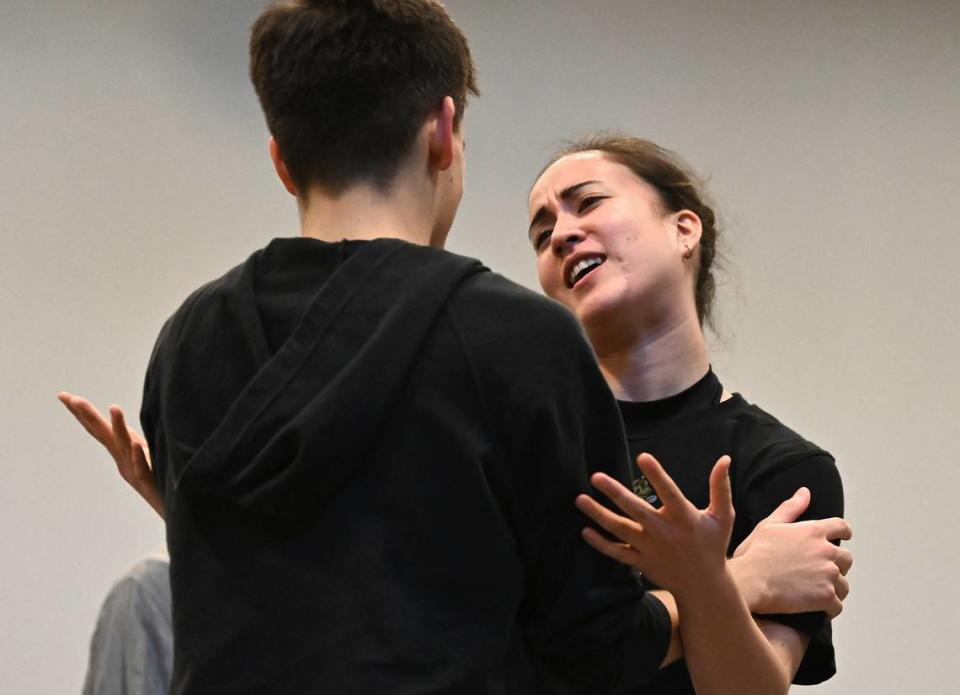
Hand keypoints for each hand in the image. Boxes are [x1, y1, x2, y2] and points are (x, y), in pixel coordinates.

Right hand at [57, 392, 165, 518]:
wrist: (174, 508)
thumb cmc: (160, 480)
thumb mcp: (145, 456)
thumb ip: (133, 442)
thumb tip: (123, 426)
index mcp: (120, 452)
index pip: (98, 429)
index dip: (82, 413)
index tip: (63, 395)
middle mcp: (123, 461)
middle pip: (102, 435)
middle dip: (86, 416)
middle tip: (71, 398)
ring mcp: (134, 472)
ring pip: (123, 448)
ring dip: (118, 428)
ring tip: (114, 408)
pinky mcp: (150, 483)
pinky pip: (143, 468)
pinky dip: (138, 456)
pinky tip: (136, 444)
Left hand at [575, 453, 733, 596]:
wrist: (703, 586)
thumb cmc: (713, 545)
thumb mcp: (723, 517)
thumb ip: (720, 487)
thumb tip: (725, 458)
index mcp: (684, 518)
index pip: (669, 492)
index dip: (657, 475)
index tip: (642, 457)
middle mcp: (665, 532)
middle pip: (636, 510)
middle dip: (615, 493)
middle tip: (596, 476)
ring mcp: (650, 548)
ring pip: (620, 530)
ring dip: (598, 515)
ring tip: (580, 499)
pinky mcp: (641, 562)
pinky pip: (617, 553)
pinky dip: (600, 544)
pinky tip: (585, 531)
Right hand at [730, 488, 851, 616]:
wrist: (750, 581)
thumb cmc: (755, 553)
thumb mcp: (769, 525)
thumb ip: (790, 508)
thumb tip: (805, 492)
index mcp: (813, 531)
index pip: (842, 527)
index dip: (844, 533)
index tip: (843, 538)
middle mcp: (826, 551)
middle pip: (846, 558)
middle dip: (837, 564)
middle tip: (819, 572)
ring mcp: (828, 574)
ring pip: (843, 584)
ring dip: (833, 588)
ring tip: (815, 592)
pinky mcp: (826, 597)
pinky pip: (837, 606)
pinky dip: (829, 608)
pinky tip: (817, 610)